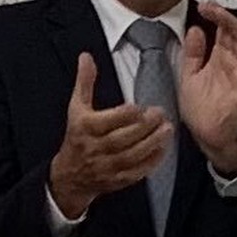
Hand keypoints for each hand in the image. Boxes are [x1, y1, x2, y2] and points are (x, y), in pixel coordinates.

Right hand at [49, 53, 174, 218]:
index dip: (127, 114)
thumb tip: (86, 57)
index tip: (141, 107)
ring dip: (151, 143)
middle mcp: (95, 148)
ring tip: (167, 129)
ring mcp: (106, 166)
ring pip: (131, 156)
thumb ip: (84, 82)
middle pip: (121, 139)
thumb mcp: (76, 107)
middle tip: (161, 114)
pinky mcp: (117, 180)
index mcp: (85, 128)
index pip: (108, 121)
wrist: (69, 176)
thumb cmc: (76, 137)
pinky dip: (151, 162)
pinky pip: (136, 172)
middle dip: (143, 127)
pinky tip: (162, 149)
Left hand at [178, 1, 236, 173]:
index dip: (213, 17)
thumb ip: (193, 53)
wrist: (206, 134)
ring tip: (220, 13)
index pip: (219, 32)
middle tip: (209, 5)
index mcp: (217, 59)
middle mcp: (230, 62)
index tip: (202, 6)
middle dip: (221, 16)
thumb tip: (195, 29)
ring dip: (233, 25)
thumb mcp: (189, 75)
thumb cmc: (200, 110)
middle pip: (231, 32)